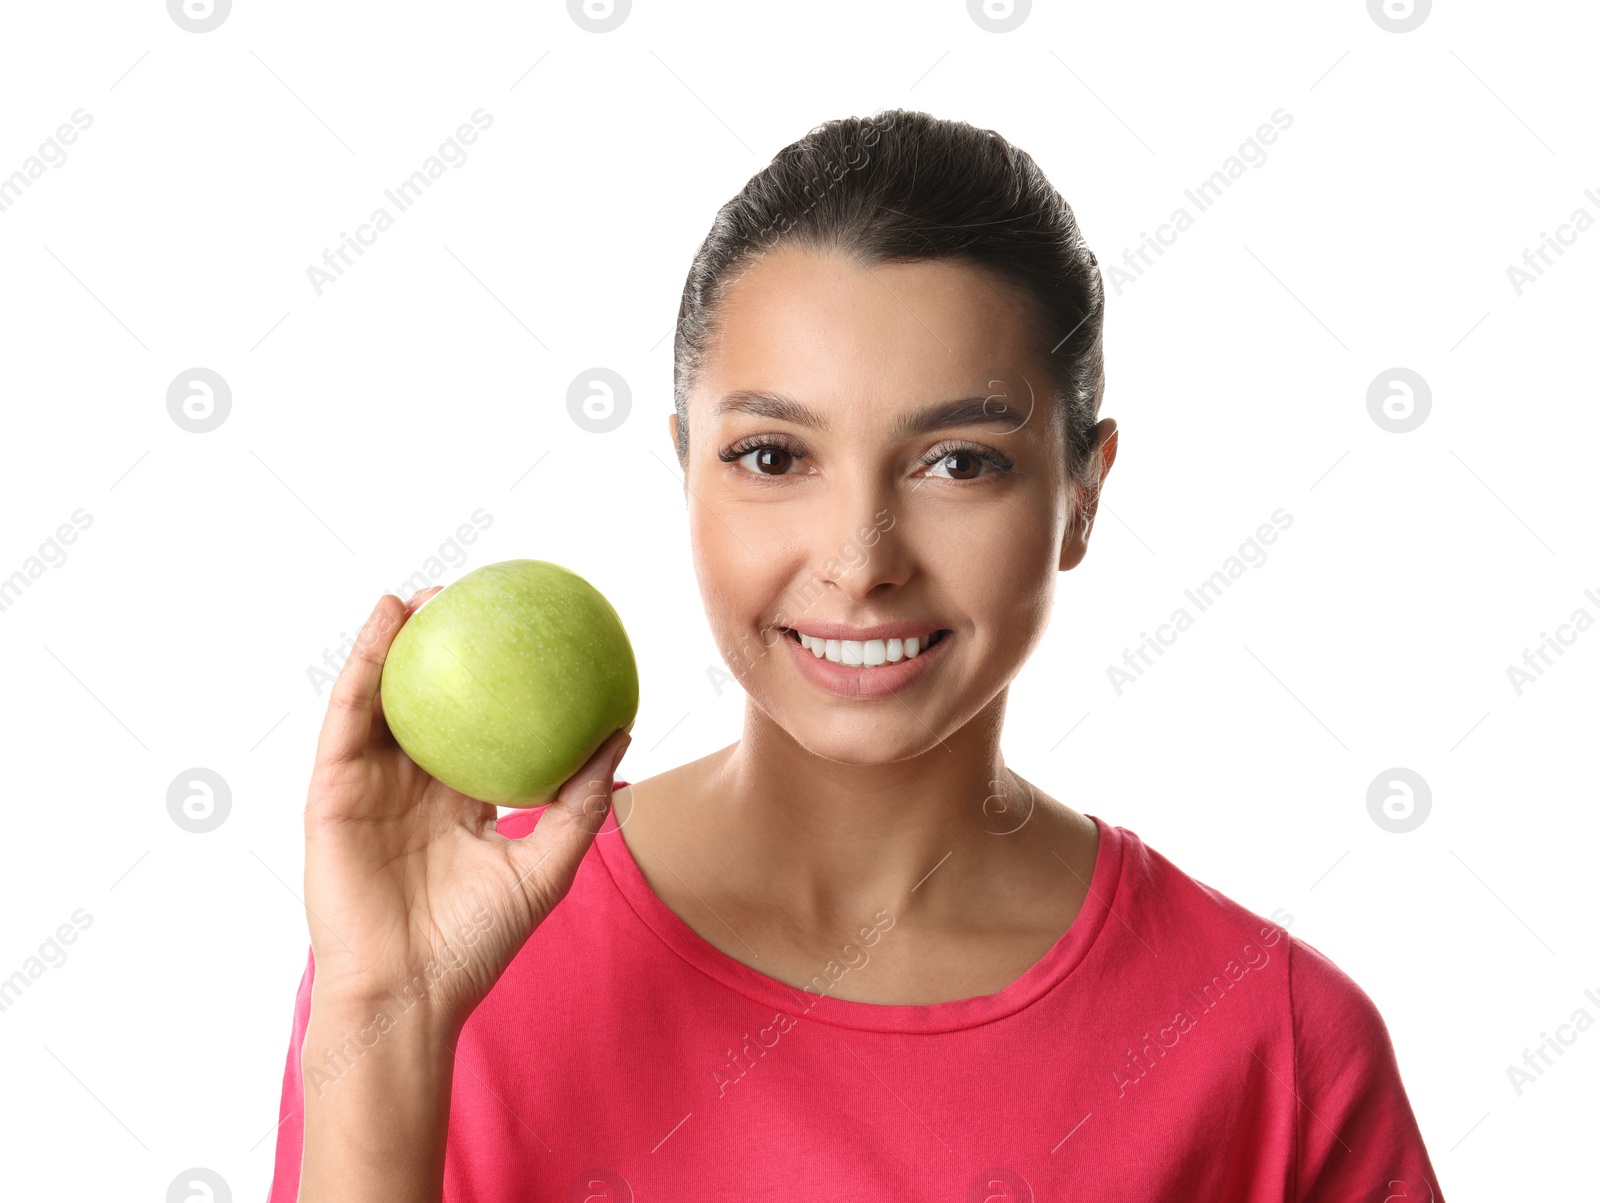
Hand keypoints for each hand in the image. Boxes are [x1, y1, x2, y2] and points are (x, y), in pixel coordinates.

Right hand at [301, 589, 630, 1032]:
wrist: (408, 994)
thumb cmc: (476, 942)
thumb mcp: (546, 865)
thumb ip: (581, 801)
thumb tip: (623, 733)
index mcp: (458, 800)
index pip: (480, 726)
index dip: (498, 681)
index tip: (528, 631)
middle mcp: (413, 785)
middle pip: (428, 702)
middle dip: (446, 649)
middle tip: (478, 595)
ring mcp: (369, 784)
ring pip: (381, 697)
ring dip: (397, 639)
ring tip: (426, 591)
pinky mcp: (332, 788)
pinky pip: (349, 713)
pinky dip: (365, 660)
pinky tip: (387, 619)